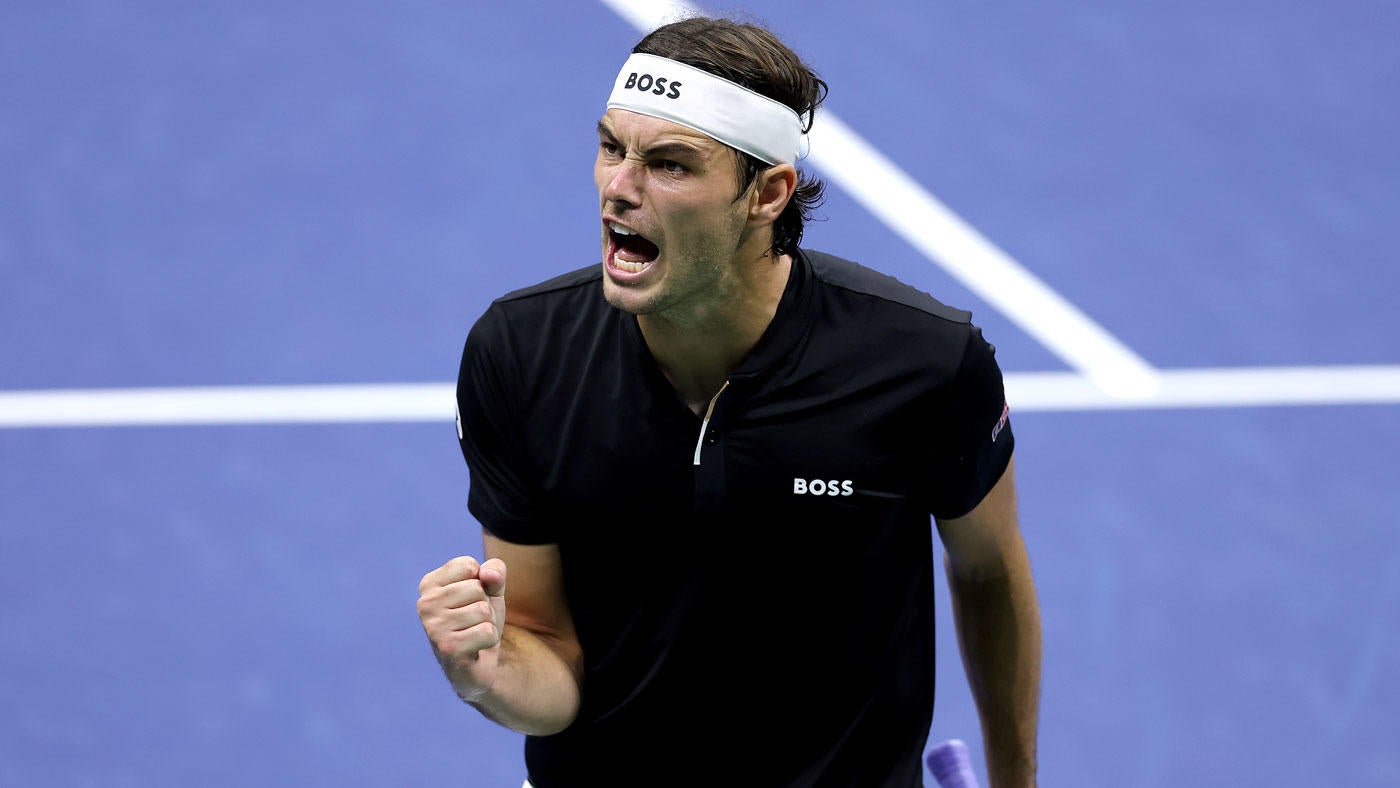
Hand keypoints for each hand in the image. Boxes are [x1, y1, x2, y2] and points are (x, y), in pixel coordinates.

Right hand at [417, 556, 507, 700]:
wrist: (479, 664)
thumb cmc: (480, 620)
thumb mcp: (491, 590)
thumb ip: (495, 571)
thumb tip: (489, 574)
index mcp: (430, 584)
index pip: (469, 566)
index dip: (482, 583)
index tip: (471, 600)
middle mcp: (425, 604)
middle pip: (477, 588)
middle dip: (485, 605)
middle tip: (473, 621)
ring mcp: (434, 627)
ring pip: (483, 610)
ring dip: (488, 623)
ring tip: (474, 633)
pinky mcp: (447, 648)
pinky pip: (487, 632)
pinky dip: (490, 639)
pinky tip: (476, 647)